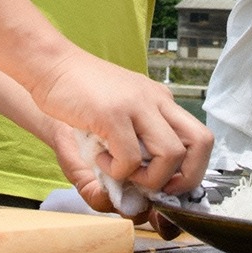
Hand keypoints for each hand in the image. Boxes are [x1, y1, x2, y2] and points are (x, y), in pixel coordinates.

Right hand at [32, 53, 210, 195]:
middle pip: (201, 143)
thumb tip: (145, 179)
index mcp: (161, 100)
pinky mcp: (113, 114)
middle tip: (158, 188)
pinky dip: (117, 170)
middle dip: (186, 177)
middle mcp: (157, 100)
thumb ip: (135, 137)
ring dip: (150, 178)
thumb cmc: (80, 91)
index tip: (169, 183)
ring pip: (171, 155)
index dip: (193, 168)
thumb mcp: (119, 111)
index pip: (199, 136)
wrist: (50, 64)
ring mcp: (137, 105)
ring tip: (124, 171)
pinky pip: (131, 158)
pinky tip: (100, 157)